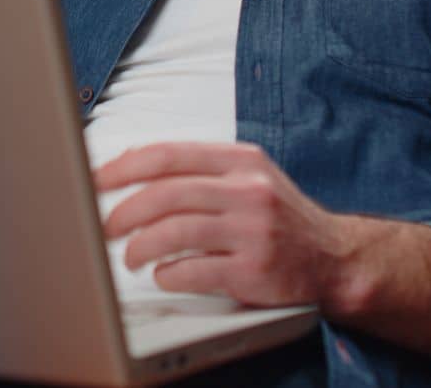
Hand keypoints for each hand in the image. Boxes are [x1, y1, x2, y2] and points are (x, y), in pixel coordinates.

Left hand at [95, 142, 353, 308]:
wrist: (334, 258)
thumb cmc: (279, 217)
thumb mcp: (247, 176)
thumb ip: (197, 168)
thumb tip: (129, 162)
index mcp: (240, 161)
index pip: (167, 155)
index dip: (122, 167)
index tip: (95, 181)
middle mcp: (248, 191)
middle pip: (165, 194)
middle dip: (124, 212)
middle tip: (106, 228)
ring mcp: (253, 230)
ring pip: (175, 231)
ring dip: (140, 247)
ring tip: (129, 257)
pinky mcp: (254, 270)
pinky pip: (194, 270)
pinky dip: (168, 274)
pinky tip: (163, 275)